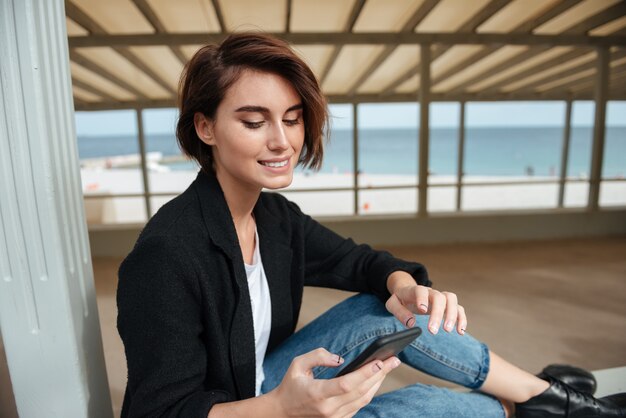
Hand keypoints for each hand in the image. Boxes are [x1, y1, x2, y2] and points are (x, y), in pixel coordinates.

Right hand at [270, 347, 399, 416]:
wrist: (283, 412)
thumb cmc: (291, 385)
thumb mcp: (297, 364)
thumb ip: (318, 356)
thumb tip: (340, 359)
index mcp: (317, 393)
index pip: (346, 384)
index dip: (365, 373)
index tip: (380, 361)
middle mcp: (328, 409)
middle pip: (361, 391)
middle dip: (380, 375)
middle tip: (394, 359)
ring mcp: (335, 417)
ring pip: (363, 400)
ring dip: (378, 383)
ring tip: (388, 367)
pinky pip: (359, 406)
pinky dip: (370, 392)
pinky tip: (376, 379)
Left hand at [386, 271, 466, 335]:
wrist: (408, 292)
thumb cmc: (400, 299)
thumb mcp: (392, 304)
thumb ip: (399, 312)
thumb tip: (411, 323)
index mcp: (415, 290)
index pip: (420, 290)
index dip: (422, 298)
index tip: (422, 310)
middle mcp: (430, 292)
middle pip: (439, 297)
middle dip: (437, 314)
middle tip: (432, 331)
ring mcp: (440, 297)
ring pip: (451, 300)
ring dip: (452, 315)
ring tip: (448, 330)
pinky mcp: (447, 305)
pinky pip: (458, 308)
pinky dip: (461, 319)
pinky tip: (460, 331)